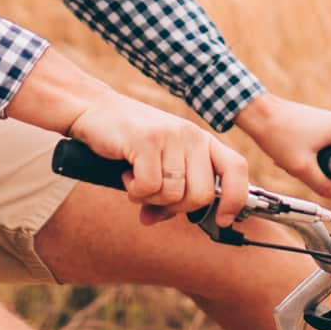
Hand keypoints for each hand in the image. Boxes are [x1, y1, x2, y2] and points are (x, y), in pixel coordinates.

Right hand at [66, 92, 252, 227]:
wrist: (94, 110)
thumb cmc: (128, 139)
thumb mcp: (160, 159)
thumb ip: (168, 188)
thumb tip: (155, 219)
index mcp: (202, 140)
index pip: (236, 168)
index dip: (235, 198)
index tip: (223, 219)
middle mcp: (192, 135)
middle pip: (202, 195)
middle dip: (175, 207)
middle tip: (152, 195)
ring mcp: (171, 137)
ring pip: (174, 195)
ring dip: (150, 197)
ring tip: (136, 178)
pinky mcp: (147, 141)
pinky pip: (149, 187)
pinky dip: (134, 190)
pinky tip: (125, 173)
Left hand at [233, 93, 330, 199]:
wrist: (258, 114)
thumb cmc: (278, 134)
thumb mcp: (303, 168)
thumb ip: (324, 185)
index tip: (313, 168)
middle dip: (319, 168)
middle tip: (300, 163)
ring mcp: (330, 122)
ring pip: (327, 156)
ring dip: (310, 163)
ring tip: (293, 156)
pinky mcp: (319, 124)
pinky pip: (320, 148)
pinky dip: (306, 154)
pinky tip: (291, 150)